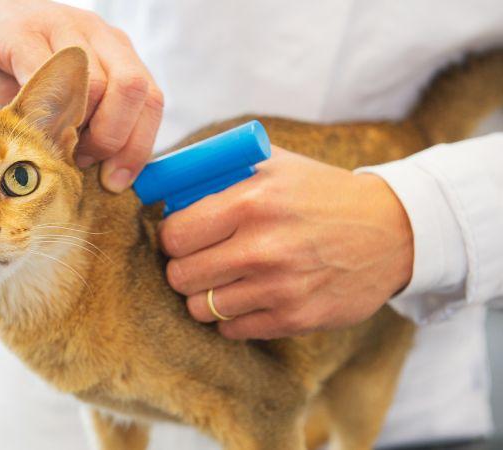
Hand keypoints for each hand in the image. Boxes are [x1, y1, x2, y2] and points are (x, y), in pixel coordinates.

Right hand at [0, 0, 163, 191]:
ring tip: (52, 144)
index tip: (115, 181)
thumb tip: (105, 175)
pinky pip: (45, 75)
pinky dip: (41, 110)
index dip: (138, 147)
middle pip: (134, 90)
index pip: (151, 100)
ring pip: (95, 86)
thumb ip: (86, 124)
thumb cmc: (16, 63)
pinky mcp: (22, 33)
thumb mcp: (60, 95)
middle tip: (82, 161)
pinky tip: (27, 124)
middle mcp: (98, 35)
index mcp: (116, 52)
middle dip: (113, 139)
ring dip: (77, 130)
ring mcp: (62, 29)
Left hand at [158, 147, 413, 339]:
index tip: (182, 237)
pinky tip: (248, 296)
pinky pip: (232, 330)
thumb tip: (163, 183)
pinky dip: (232, 317)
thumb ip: (218, 170)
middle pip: (180, 275)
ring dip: (205, 296)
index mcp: (252, 202)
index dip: (172, 237)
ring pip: (201, 308)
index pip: (175, 234)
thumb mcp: (274, 164)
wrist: (392, 231)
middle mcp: (263, 247)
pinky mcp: (295, 319)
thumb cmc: (321, 194)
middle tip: (200, 260)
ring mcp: (280, 288)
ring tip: (223, 280)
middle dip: (183, 267)